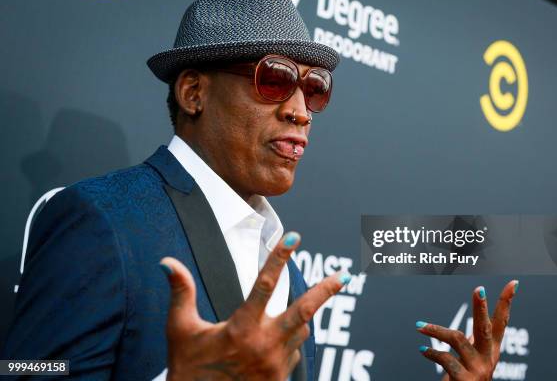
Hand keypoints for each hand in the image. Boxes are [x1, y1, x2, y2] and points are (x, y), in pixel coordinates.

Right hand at [160, 232, 350, 380]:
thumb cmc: (188, 371)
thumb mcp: (180, 331)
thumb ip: (181, 293)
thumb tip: (167, 262)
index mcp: (241, 330)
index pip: (265, 285)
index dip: (279, 257)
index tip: (292, 236)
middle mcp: (264, 346)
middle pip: (303, 311)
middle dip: (325, 291)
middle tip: (344, 276)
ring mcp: (276, 366)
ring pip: (300, 331)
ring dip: (298, 318)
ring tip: (278, 319)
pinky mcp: (280, 380)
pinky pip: (294, 353)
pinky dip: (287, 342)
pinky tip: (268, 347)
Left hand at [417, 280, 518, 380]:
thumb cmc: (465, 378)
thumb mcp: (471, 358)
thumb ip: (469, 341)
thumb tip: (462, 326)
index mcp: (491, 349)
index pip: (502, 322)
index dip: (507, 302)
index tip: (514, 283)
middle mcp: (488, 358)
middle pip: (485, 327)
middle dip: (481, 307)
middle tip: (479, 289)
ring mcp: (478, 369)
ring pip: (457, 339)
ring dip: (435, 330)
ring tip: (420, 327)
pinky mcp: (465, 380)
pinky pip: (445, 359)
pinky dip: (431, 352)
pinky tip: (423, 350)